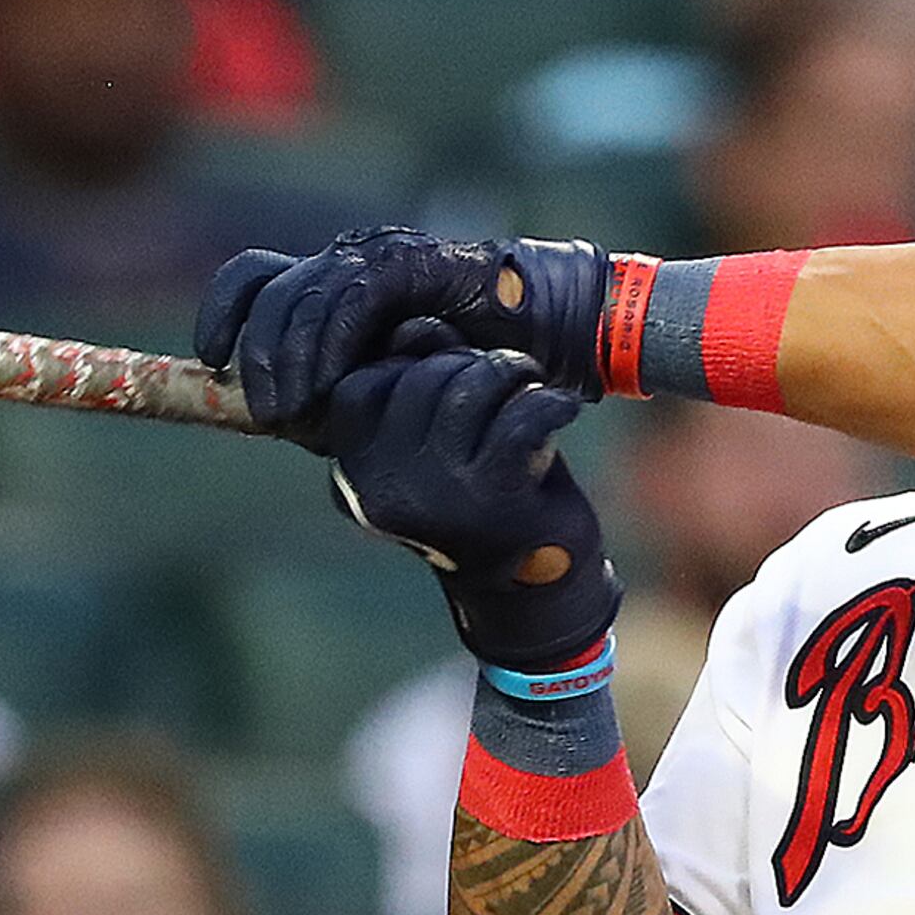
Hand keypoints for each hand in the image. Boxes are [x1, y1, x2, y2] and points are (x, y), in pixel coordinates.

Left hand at [198, 231, 611, 438]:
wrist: (556, 335)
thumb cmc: (476, 369)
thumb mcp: (386, 388)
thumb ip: (334, 392)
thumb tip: (275, 417)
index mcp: (334, 281)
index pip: (253, 278)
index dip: (223, 313)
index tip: (209, 362)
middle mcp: (351, 259)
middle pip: (268, 286)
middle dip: (257, 350)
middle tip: (263, 409)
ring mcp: (382, 257)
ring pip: (305, 292)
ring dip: (290, 355)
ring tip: (290, 410)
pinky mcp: (416, 263)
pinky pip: (355, 295)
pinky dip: (332, 339)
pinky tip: (328, 382)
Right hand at [322, 328, 619, 670]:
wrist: (532, 592)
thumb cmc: (481, 500)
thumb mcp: (436, 442)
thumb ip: (416, 382)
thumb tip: (414, 323)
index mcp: (354, 477)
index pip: (360, 385)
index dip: (408, 363)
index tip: (450, 374)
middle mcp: (382, 491)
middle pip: (418, 380)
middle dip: (467, 364)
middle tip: (503, 377)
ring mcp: (436, 497)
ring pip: (467, 388)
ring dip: (509, 374)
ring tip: (528, 385)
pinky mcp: (494, 500)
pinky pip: (519, 414)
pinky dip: (549, 402)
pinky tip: (560, 410)